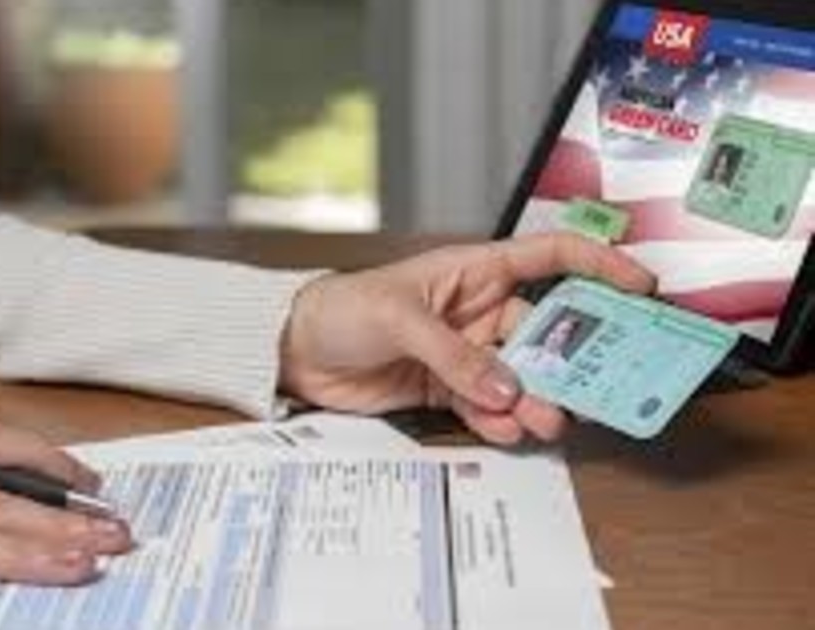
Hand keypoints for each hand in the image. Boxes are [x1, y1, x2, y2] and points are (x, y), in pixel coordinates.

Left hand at [281, 233, 654, 443]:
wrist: (295, 351)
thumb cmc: (340, 308)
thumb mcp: (397, 317)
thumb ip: (452, 354)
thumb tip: (504, 386)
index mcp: (474, 271)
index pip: (551, 257)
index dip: (600, 265)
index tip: (641, 286)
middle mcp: (479, 311)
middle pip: (547, 331)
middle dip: (572, 358)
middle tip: (592, 384)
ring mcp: (467, 353)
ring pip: (522, 376)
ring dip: (537, 398)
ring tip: (544, 419)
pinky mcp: (448, 389)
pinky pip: (489, 406)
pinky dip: (500, 419)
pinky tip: (504, 426)